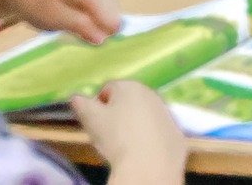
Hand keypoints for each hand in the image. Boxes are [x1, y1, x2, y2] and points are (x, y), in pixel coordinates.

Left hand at [0, 0, 120, 43]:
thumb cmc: (37, 2)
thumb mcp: (56, 19)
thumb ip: (81, 27)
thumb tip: (103, 39)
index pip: (112, 23)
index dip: (99, 36)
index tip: (80, 40)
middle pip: (113, 18)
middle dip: (97, 28)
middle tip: (72, 30)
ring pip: (110, 13)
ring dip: (95, 22)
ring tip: (72, 22)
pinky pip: (104, 6)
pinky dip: (94, 15)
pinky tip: (77, 15)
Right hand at [72, 81, 186, 177]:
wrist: (150, 165)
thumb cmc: (117, 138)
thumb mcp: (91, 119)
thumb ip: (80, 103)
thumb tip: (75, 97)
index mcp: (129, 86)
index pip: (108, 89)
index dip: (98, 106)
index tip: (96, 122)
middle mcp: (151, 94)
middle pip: (128, 101)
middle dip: (118, 114)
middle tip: (109, 135)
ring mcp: (166, 113)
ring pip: (144, 116)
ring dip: (135, 126)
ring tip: (125, 146)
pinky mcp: (175, 132)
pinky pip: (158, 133)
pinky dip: (150, 140)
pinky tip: (142, 153)